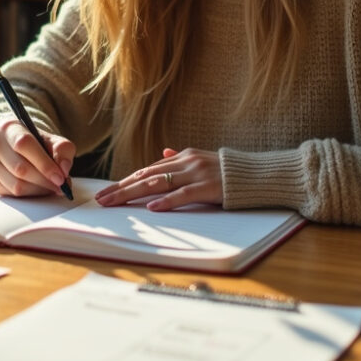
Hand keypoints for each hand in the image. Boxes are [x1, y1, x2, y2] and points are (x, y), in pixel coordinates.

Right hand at [0, 117, 75, 196]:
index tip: (61, 178)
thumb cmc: (33, 142)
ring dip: (38, 190)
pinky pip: (11, 195)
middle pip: (20, 169)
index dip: (44, 164)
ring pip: (16, 186)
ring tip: (50, 187)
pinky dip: (29, 195)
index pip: (24, 144)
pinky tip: (37, 189)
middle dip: (45, 181)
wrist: (10, 143)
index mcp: (9, 128)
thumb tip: (64, 169)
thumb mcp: (50, 139)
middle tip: (60, 187)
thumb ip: (63, 149)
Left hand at [94, 147, 221, 210]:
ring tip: (115, 202)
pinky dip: (167, 201)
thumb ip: (182, 159)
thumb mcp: (203, 160)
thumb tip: (164, 152)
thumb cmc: (230, 171)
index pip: (147, 171)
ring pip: (158, 183)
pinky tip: (152, 207)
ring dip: (133, 193)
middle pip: (146, 176)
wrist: (258, 173)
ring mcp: (197, 173)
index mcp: (183, 157)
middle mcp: (186, 162)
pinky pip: (184, 194)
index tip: (108, 191)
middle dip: (121, 188)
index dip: (126, 181)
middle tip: (102, 199)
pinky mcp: (209, 187)